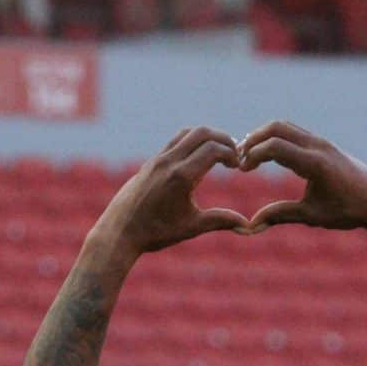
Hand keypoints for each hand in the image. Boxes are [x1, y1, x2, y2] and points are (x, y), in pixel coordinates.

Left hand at [89, 126, 248, 259]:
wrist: (120, 231)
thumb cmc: (156, 232)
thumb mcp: (192, 227)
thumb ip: (220, 220)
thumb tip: (246, 225)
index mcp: (181, 176)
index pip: (213, 149)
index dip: (231, 154)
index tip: (238, 166)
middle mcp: (169, 162)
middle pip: (202, 133)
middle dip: (222, 140)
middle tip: (233, 156)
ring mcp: (158, 159)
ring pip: (187, 133)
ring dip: (206, 138)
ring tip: (218, 155)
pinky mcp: (151, 162)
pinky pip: (175, 142)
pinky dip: (192, 143)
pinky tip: (198, 160)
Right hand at [238, 121, 366, 233]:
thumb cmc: (347, 211)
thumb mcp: (312, 216)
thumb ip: (280, 215)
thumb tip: (251, 226)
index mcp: (315, 163)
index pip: (275, 146)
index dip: (253, 155)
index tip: (241, 170)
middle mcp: (318, 146)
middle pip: (276, 128)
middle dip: (253, 140)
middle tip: (238, 158)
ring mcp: (322, 142)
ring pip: (285, 127)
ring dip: (264, 136)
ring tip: (248, 155)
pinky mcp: (323, 144)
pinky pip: (294, 132)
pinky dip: (277, 138)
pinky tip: (267, 154)